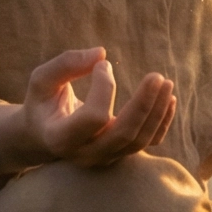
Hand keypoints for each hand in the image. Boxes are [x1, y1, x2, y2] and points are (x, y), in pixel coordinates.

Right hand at [21, 46, 175, 167]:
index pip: (94, 117)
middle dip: (144, 104)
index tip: (104, 65)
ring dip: (157, 111)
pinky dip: (162, 122)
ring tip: (166, 83)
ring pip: (140, 141)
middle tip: (156, 76)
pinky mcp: (119, 155)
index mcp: (61, 138)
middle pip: (124, 134)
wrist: (43, 137)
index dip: (105, 88)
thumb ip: (66, 64)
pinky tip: (170, 99)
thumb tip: (101, 53)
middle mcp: (85, 154)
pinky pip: (148, 143)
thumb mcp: (41, 80)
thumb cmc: (42, 104)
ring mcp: (104, 158)